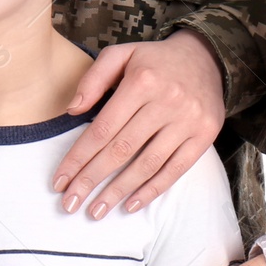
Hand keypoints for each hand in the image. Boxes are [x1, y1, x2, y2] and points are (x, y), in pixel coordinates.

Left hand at [54, 31, 225, 218]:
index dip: (78, 158)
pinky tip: (131, 204)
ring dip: (118, 191)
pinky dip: (153, 190)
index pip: (103, 128)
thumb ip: (94, 79)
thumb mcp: (122, 54)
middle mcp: (167, 100)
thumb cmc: (155, 60)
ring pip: (147, 164)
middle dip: (91, 180)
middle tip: (70, 203)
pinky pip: (176, 169)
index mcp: (142, 80)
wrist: (206, 57)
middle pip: (121, 150)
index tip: (59, 181)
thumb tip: (72, 110)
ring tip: (96, 210)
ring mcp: (188, 119)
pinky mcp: (205, 134)